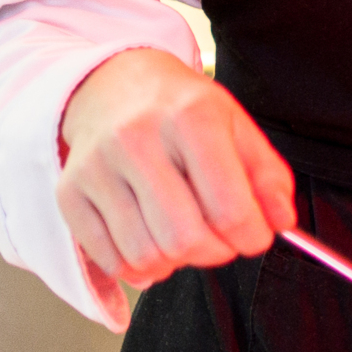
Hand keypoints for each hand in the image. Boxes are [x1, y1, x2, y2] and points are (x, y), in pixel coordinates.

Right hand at [57, 46, 297, 320]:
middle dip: (215, 253)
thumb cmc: (179, 108)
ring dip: (176, 262)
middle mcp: (138, 138)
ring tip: (185, 236)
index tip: (255, 236)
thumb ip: (267, 175)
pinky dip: (138, 267)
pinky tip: (151, 242)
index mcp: (191, 117)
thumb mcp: (235, 125)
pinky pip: (109, 259)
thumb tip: (282, 223)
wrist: (112, 83)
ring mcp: (98, 166)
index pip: (229, 206)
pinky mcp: (70, 191)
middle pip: (185, 238)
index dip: (252, 236)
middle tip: (221, 241)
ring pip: (146, 255)